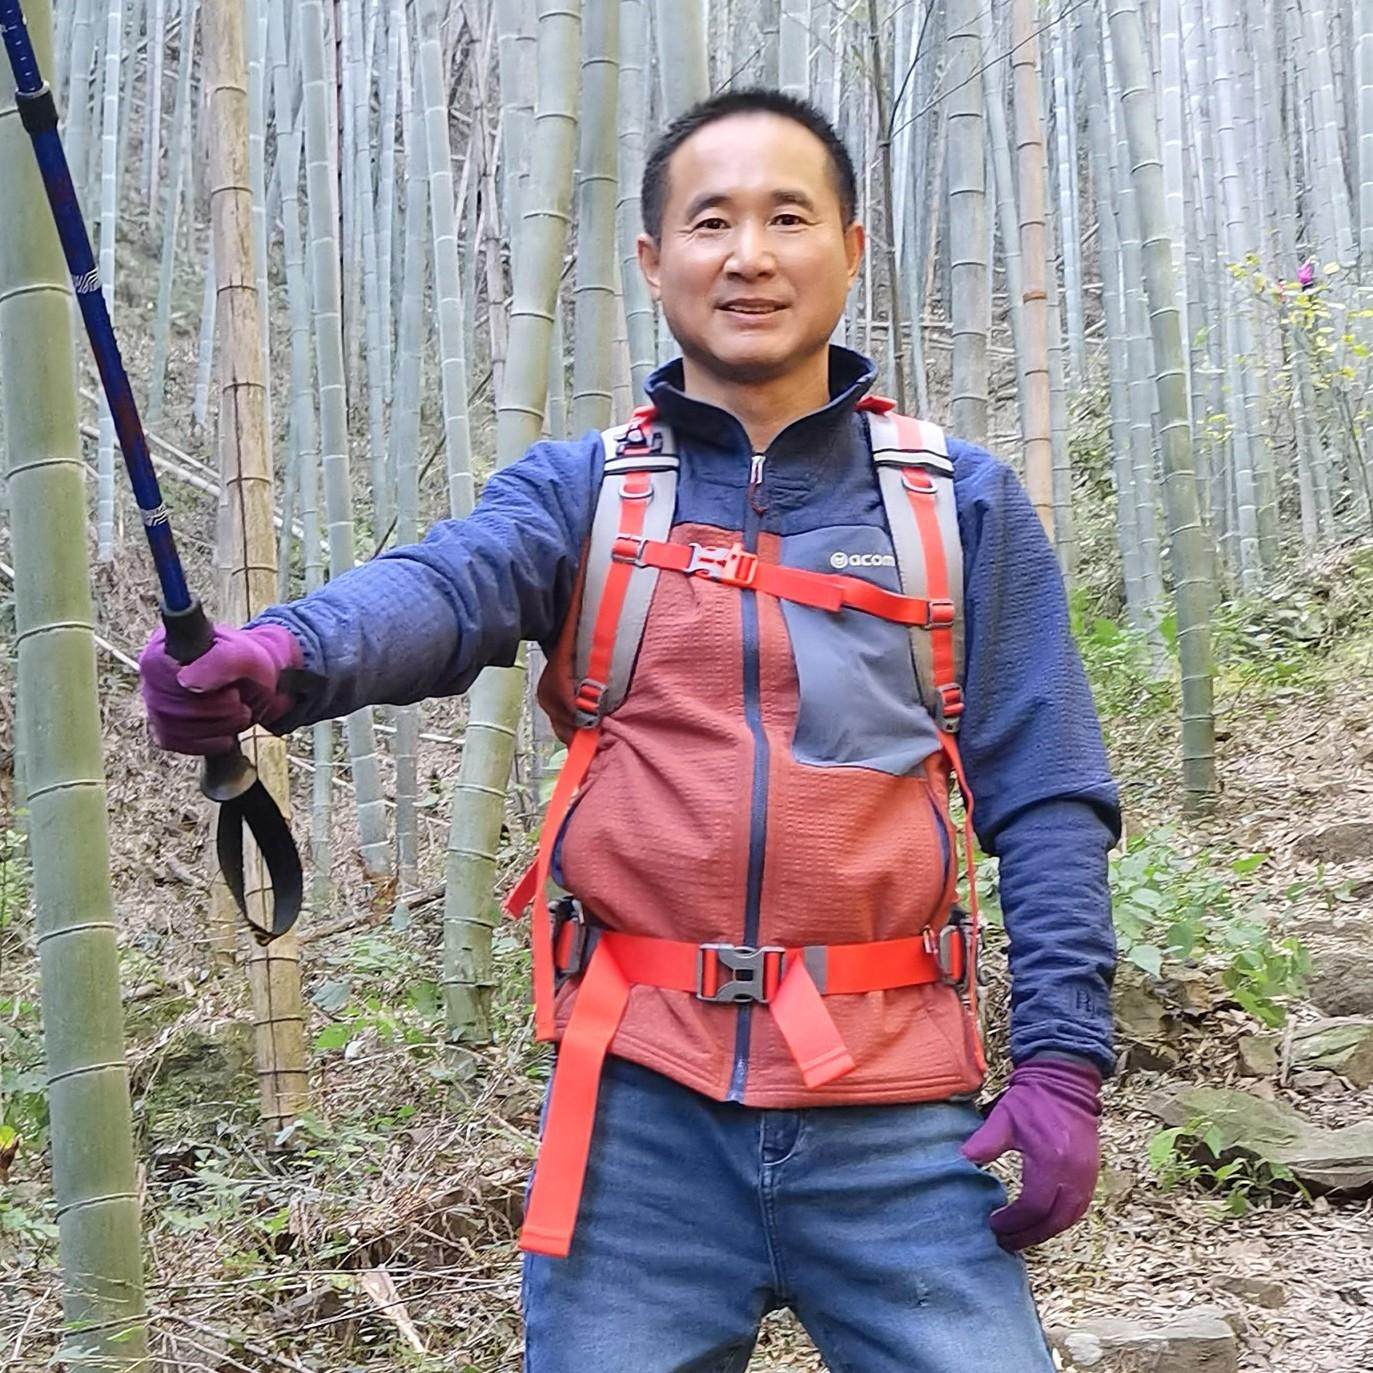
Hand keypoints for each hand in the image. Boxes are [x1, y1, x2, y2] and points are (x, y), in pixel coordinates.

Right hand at [139, 621, 301, 754]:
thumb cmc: (248, 664)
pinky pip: (175, 743)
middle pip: (167, 705)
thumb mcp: (245, 656)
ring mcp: (154, 702)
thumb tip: (185, 681)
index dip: (194, 685)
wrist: (258, 685)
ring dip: (216, 726)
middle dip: (215, 710)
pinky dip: (207, 742)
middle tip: (239, 700)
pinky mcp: (162, 728)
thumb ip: (220, 662)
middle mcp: (151, 673)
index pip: (157, 670)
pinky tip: (225, 731)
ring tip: (238, 712)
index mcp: (163, 646)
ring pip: (172, 728)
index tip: (228, 687)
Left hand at [960, 1055, 1101, 1250]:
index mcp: (1050, 1161)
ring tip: (1020, 1237)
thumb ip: (985, 1142)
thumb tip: (962, 1160)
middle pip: (1053, 1221)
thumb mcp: (1004, 1118)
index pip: (1033, 1206)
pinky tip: (1042, 1222)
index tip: (994, 1224)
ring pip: (1068, 1219)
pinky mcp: (1092, 1174)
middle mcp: (1073, 1174)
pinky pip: (1078, 1209)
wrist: (1066, 1082)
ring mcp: (1087, 1176)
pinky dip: (1060, 1220)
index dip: (1013, 1222)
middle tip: (1005, 1241)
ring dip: (1044, 1232)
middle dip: (1028, 1235)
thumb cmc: (1032, 1100)